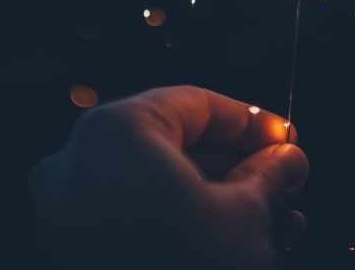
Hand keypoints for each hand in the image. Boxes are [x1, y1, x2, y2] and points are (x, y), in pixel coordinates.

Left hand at [30, 86, 308, 269]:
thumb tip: (287, 159)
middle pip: (175, 145)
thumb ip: (269, 176)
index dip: (251, 121)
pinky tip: (235, 241)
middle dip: (238, 167)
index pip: (195, 104)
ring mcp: (67, 211)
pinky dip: (182, 222)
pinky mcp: (72, 251)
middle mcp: (78, 162)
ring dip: (218, 199)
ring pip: (157, 185)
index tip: (286, 138)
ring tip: (275, 220)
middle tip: (284, 182)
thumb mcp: (247, 217)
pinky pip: (134, 217)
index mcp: (117, 132)